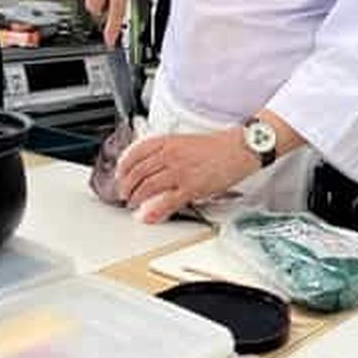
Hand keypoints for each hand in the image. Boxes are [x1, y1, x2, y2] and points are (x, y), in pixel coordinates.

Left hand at [116, 129, 257, 222]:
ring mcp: (179, 171)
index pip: (135, 152)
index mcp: (167, 141)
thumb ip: (166, 152)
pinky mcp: (191, 187)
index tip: (120, 173)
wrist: (238, 150)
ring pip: (147, 186)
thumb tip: (151, 166)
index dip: (123, 165)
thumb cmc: (216, 146)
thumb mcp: (184, 142)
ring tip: (132, 202)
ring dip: (135, 197)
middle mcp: (170, 155)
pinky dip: (153, 211)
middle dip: (126, 184)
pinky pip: (166, 202)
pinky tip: (147, 215)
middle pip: (137, 171)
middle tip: (124, 192)